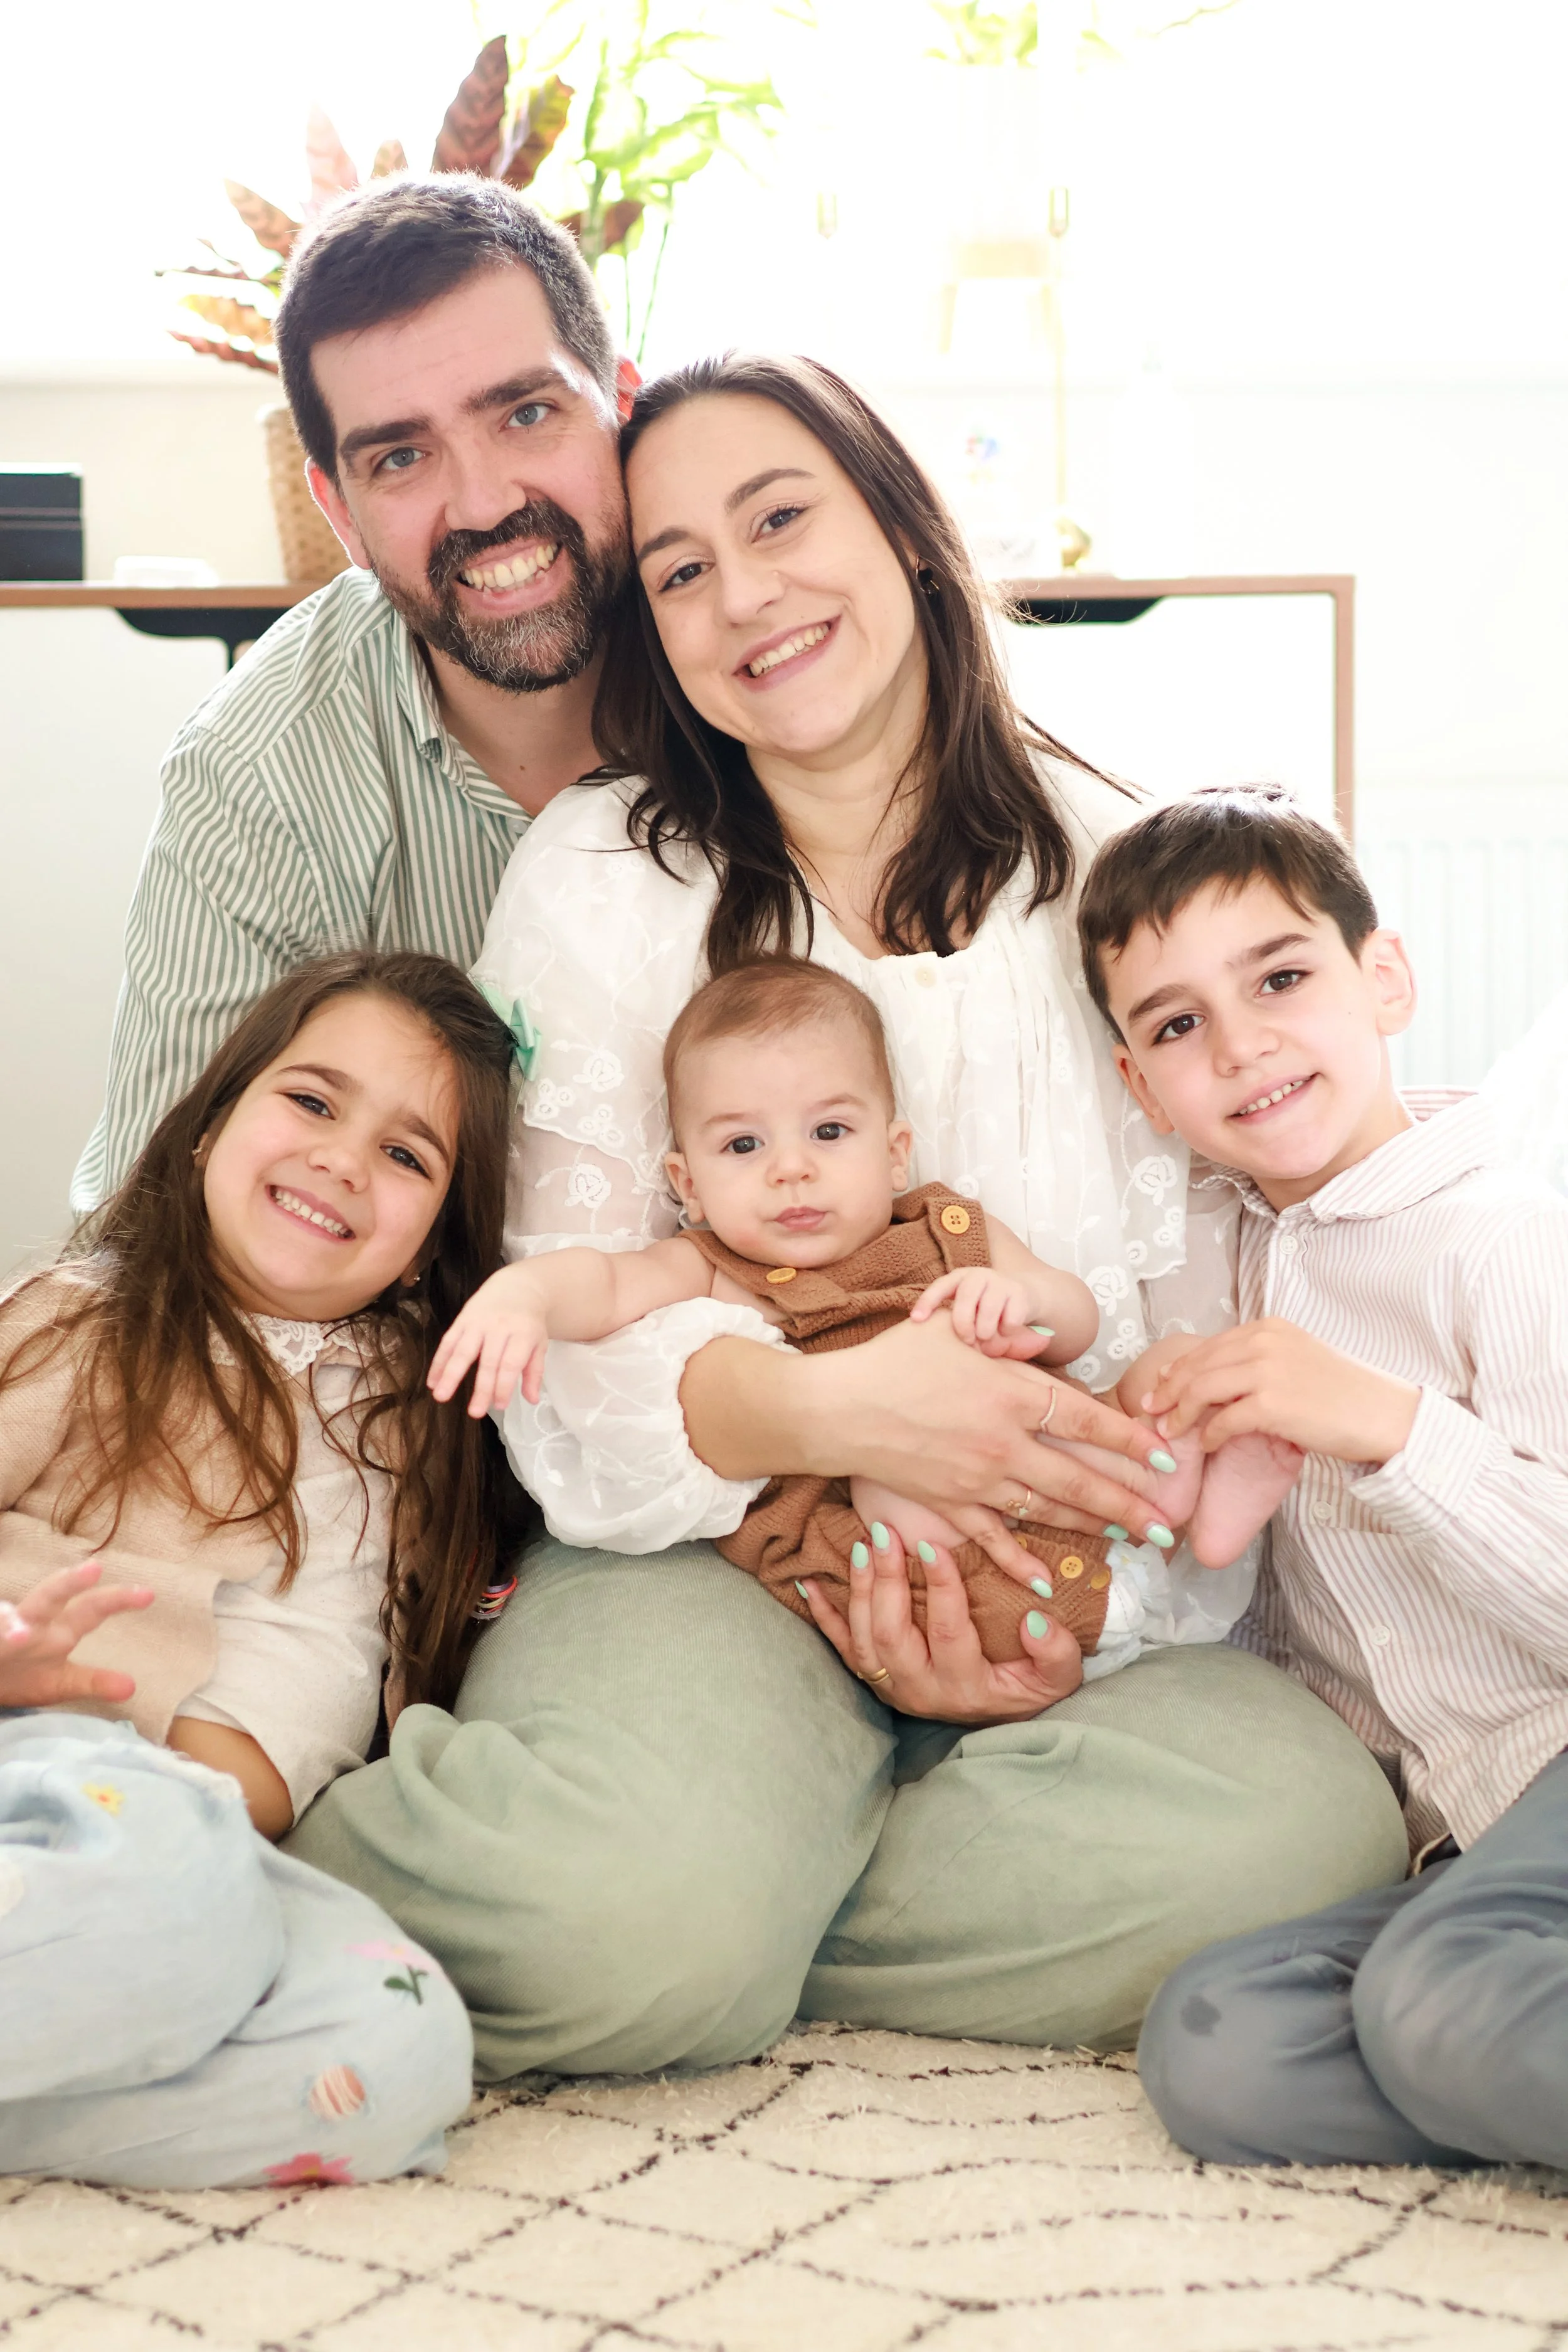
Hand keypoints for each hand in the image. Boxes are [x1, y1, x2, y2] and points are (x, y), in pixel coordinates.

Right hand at [0, 1559, 151, 1709]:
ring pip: (8, 1619)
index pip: (91, 1609)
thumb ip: (95, 1682)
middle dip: (70, 1583)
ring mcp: (4, 1632)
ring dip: (11, 1622)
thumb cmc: (25, 1675)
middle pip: (51, 1597)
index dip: (118, 1600)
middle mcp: (34, 1623)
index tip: (149, 1594)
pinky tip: (6, 1640)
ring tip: (21, 1634)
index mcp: (59, 1631)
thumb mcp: (62, 1682)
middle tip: (94, 1568)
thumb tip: (131, 1688)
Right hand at [429, 1267, 549, 1417]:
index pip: (511, 1364)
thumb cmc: (528, 1321)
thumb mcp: (539, 1343)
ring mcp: (479, 1322)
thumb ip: (534, 1372)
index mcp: (522, 1334)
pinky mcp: (462, 1319)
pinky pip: (448, 1342)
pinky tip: (433, 1380)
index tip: (498, 1406)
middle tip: (474, 1412)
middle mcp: (500, 1327)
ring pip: (463, 1351)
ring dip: (450, 1375)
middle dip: (481, 1388)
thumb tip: (531, 1399)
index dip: (504, 1386)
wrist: (517, 1286)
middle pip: (488, 1361)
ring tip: (440, 1396)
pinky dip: (439, 1362)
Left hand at [799, 1521, 1082, 1723]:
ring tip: (863, 1545)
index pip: (948, 1633)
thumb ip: (1054, 1652)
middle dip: (886, 1582)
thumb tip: (1035, 1621)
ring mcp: (891, 1686)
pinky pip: (840, 1650)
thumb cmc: (1026, 1688)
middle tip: (886, 1535)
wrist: (997, 1718)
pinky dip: (824, 1616)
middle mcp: (920, 1690)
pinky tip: (811, 1583)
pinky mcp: (874, 1678)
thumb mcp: (1057, 1678)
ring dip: (860, 1590)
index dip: (941, 1589)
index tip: (934, 1544)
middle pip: (892, 1634)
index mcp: (965, 1686)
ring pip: (863, 1638)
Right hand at [801, 1314, 1179, 1545]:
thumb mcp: (949, 1328)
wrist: (836, 1409)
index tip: (1164, 1456)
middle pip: (1080, 1478)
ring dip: (1093, 1527)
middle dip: (1130, 1504)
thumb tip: (1042, 1336)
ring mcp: (978, 1480)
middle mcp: (1003, 1443)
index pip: (1086, 1420)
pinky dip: (1022, 1563)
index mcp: (1009, 1393)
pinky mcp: (950, 1505)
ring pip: (1049, 1509)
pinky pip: (995, 1540)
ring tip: (1131, 1540)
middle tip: (1166, 1525)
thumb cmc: (892, 1360)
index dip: (1129, 1440)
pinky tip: (1050, 1581)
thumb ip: (1000, 1330)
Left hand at [908, 1268, 1048, 1358]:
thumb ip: (953, 1319)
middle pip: (964, 1303)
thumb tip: (935, 1343)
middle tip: (967, 1341)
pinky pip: (1009, 1321)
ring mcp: (1000, 1281)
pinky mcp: (1020, 1292)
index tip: (916, 1320)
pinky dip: (1007, 1332)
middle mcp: (979, 1275)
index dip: (927, 1302)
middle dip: (963, 1327)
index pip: (939, 1287)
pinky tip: (1007, 1329)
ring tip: (988, 1336)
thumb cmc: (986, 1308)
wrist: (1025, 1295)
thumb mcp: (967, 1307)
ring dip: (987, 1333)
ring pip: (988, 1314)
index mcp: (960, 1278)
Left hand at [1147, 1317, 1419, 1463]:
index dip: (1181, 1367)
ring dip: (1181, 1413)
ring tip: (1171, 1431)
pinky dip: (1209, 1433)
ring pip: (1203, 1388)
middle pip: (1199, 1364)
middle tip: (1151, 1409)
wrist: (1385, 1414)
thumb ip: (1261, 1361)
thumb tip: (1220, 1378)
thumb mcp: (1299, 1360)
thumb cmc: (1345, 1394)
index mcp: (1270, 1328)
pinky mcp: (1273, 1404)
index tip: (1162, 1385)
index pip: (1211, 1345)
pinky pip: (1224, 1419)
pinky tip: (1206, 1444)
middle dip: (1169, 1389)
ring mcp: (1269, 1370)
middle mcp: (1266, 1341)